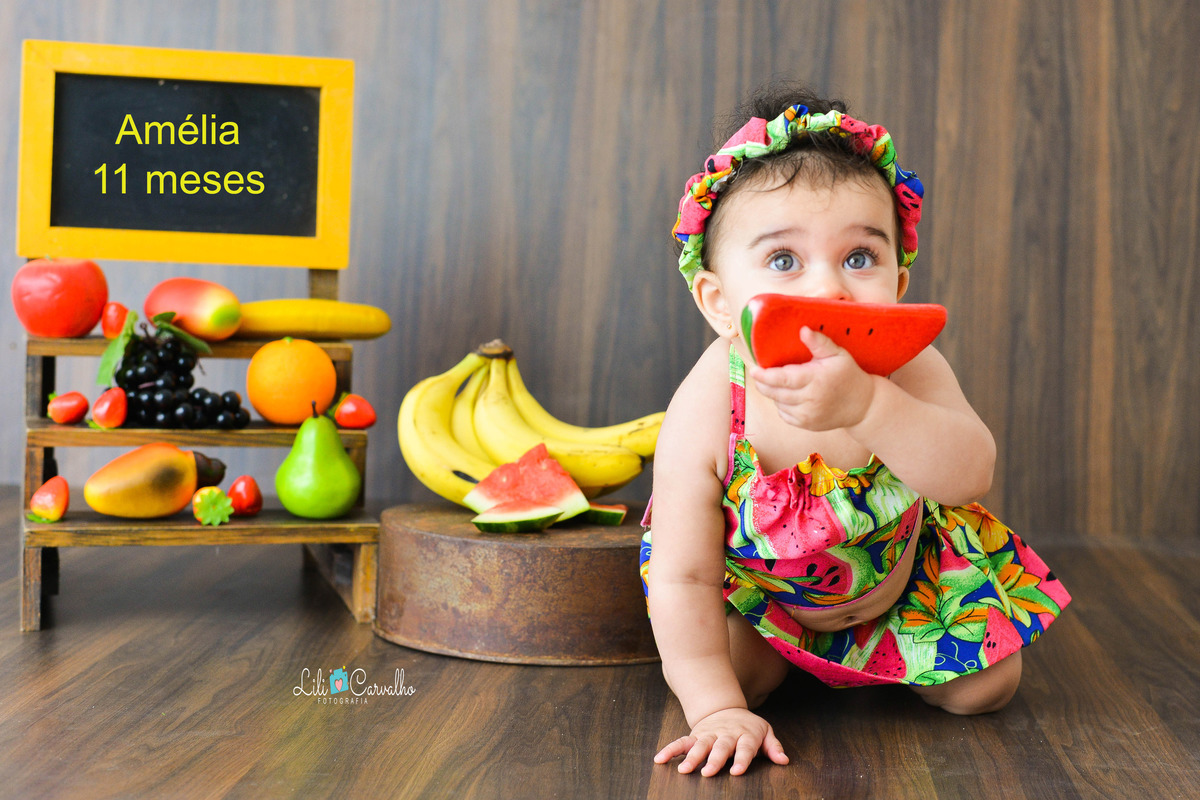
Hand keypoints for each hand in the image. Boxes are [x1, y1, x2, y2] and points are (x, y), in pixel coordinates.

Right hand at [654, 707, 788, 776]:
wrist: (725, 708)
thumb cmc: (748, 726)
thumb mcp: (765, 732)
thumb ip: (773, 746)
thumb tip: (784, 760)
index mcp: (745, 734)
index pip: (745, 748)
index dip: (741, 759)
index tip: (736, 771)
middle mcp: (726, 734)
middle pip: (720, 747)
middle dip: (714, 760)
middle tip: (707, 773)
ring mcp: (709, 734)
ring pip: (700, 745)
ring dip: (691, 757)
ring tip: (684, 770)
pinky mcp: (695, 735)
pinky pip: (681, 742)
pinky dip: (670, 750)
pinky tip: (660, 759)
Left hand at [748, 326, 875, 430]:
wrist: (862, 405)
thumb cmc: (847, 375)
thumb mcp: (837, 354)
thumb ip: (819, 342)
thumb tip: (802, 329)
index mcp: (816, 379)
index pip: (783, 379)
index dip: (765, 376)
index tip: (754, 370)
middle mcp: (810, 400)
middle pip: (776, 393)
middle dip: (763, 384)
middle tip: (758, 374)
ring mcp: (808, 415)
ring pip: (778, 404)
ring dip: (773, 393)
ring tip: (779, 383)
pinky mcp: (807, 425)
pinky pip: (784, 414)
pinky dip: (781, 405)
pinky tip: (789, 396)